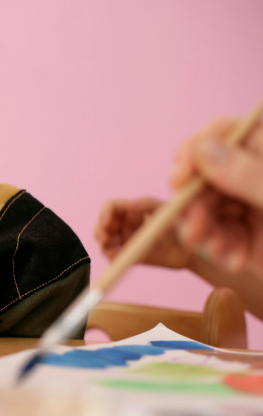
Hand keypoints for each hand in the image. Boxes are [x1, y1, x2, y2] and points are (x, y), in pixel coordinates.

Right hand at [95, 197, 192, 268]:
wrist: (190, 250)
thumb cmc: (180, 225)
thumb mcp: (165, 210)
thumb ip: (147, 204)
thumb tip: (129, 205)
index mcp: (131, 210)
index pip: (111, 207)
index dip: (105, 213)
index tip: (107, 222)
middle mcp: (124, 224)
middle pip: (103, 225)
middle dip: (100, 231)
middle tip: (105, 239)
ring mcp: (125, 241)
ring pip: (104, 242)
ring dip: (104, 245)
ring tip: (113, 251)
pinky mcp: (127, 256)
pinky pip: (113, 257)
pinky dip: (111, 257)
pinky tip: (116, 257)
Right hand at [171, 117, 262, 274]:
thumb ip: (248, 174)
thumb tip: (203, 150)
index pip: (223, 134)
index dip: (195, 152)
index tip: (179, 177)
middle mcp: (257, 173)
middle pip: (204, 176)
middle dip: (195, 205)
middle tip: (193, 231)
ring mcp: (252, 204)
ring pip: (205, 209)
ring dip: (204, 233)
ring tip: (216, 252)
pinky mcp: (250, 236)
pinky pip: (218, 236)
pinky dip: (220, 250)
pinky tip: (234, 261)